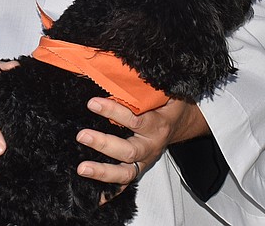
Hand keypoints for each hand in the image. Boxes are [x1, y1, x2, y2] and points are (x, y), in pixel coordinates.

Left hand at [75, 97, 208, 201]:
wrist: (182, 122)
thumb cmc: (169, 103)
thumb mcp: (165, 91)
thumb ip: (147, 84)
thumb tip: (122, 67)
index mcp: (158, 124)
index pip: (136, 120)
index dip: (114, 112)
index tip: (92, 103)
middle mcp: (152, 145)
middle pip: (129, 150)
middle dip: (104, 144)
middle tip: (81, 135)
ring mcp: (145, 160)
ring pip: (126, 172)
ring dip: (103, 172)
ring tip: (82, 168)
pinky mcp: (140, 168)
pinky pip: (124, 184)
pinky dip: (110, 192)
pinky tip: (94, 198)